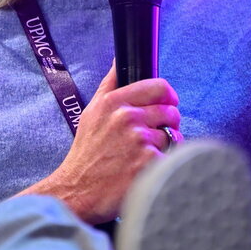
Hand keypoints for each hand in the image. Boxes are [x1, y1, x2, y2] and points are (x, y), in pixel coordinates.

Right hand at [47, 63, 182, 224]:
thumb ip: (110, 84)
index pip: (159, 87)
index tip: (168, 105)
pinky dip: (163, 164)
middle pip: (171, 112)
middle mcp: (127, 118)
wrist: (77, 190)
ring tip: (144, 156)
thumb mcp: (92, 112)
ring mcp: (139, 140)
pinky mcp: (148, 162)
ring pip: (172, 136)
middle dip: (168, 124)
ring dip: (165, 147)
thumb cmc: (87, 152)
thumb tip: (118, 59)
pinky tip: (145, 169)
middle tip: (154, 136)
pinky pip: (171, 157)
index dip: (168, 97)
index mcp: (114, 102)